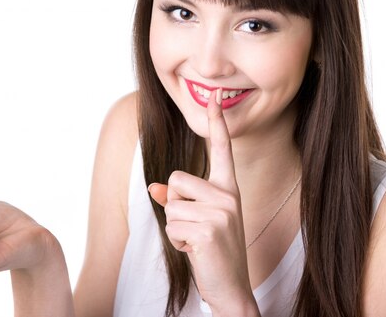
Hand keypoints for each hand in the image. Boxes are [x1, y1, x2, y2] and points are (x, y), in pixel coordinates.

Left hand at [149, 89, 256, 314]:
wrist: (231, 288)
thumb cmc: (213, 251)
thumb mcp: (198, 220)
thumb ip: (178, 199)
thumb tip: (154, 186)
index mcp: (228, 189)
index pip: (222, 150)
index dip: (217, 124)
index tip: (215, 97)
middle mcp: (228, 196)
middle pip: (176, 180)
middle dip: (175, 206)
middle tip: (195, 229)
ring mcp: (221, 213)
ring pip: (171, 206)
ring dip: (175, 228)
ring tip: (196, 242)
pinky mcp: (209, 230)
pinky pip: (171, 226)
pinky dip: (177, 242)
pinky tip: (196, 252)